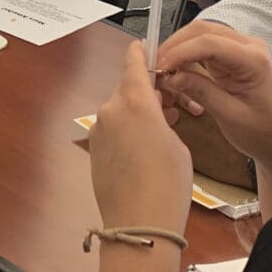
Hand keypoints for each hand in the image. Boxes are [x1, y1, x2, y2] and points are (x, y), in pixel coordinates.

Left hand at [89, 43, 191, 234]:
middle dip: (148, 90)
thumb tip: (155, 109)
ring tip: (165, 129)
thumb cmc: (168, 184)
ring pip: (120, 108)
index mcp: (134, 102)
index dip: (142, 52)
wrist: (139, 225)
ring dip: (138, 111)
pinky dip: (127, 129)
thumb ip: (163, 115)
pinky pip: (112, 128)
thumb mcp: (177, 142)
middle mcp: (110, 110)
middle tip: (172, 104)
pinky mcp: (93, 148)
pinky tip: (145, 149)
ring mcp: (98, 130)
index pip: (134, 62)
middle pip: (127, 87)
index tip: (147, 46)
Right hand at [155, 21, 271, 168]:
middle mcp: (249, 47)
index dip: (179, 52)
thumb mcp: (230, 116)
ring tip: (163, 72)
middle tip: (155, 66)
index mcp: (254, 59)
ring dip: (179, 50)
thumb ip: (201, 91)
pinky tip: (177, 74)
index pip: (209, 43)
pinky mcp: (233, 58)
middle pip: (203, 31)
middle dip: (175, 46)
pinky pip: (204, 48)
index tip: (159, 68)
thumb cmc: (263, 133)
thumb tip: (171, 76)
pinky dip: (187, 58)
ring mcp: (241, 50)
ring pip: (201, 36)